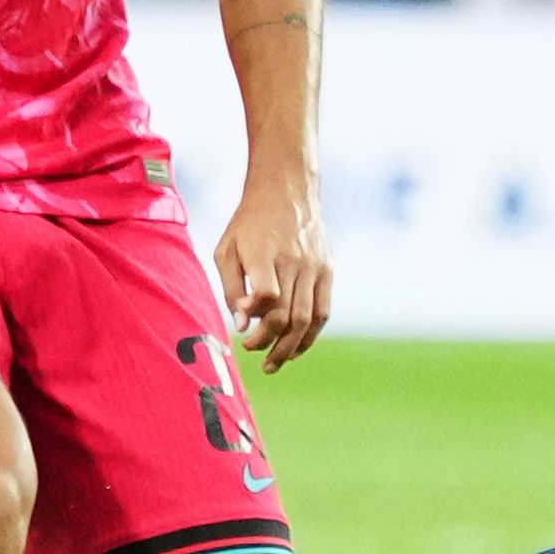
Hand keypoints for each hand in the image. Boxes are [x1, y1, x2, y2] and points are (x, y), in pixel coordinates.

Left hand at [214, 176, 333, 371]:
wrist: (286, 190)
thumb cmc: (248, 224)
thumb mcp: (227, 249)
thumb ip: (231, 288)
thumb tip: (241, 325)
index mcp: (265, 253)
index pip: (268, 295)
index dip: (256, 316)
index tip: (242, 327)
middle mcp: (294, 261)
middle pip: (287, 314)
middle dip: (268, 342)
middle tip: (252, 352)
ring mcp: (315, 267)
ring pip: (307, 319)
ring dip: (290, 347)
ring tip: (273, 363)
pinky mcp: (328, 270)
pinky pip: (323, 312)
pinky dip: (310, 335)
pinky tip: (295, 349)